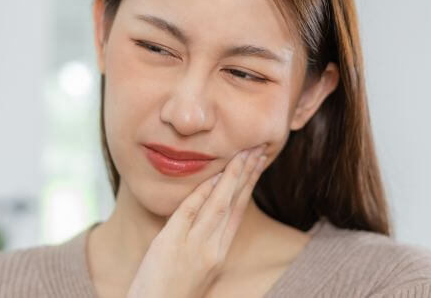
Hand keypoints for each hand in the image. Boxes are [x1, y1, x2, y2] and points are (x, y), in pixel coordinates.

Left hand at [125, 144, 268, 297]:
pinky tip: (215, 176)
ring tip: (244, 153)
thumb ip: (203, 243)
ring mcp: (193, 247)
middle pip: (234, 204)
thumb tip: (205, 217)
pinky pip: (189, 213)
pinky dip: (203, 193)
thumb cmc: (170, 293)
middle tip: (260, 147)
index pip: (238, 211)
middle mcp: (211, 249)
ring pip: (218, 206)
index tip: (258, 162)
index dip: (249, 184)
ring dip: (232, 177)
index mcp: (218, 253)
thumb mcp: (194, 269)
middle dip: (248, 173)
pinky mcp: (171, 245)